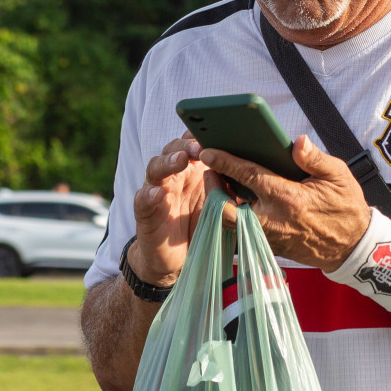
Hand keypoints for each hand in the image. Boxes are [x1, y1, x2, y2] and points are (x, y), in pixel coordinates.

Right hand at [130, 133, 221, 286]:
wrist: (177, 258)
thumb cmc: (200, 225)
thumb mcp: (219, 204)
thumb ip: (227, 187)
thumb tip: (248, 169)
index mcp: (191, 170)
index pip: (193, 145)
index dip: (201, 136)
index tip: (214, 132)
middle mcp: (172, 176)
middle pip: (174, 150)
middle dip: (186, 145)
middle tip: (199, 146)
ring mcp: (157, 191)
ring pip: (156, 168)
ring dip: (168, 162)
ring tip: (181, 160)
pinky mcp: (145, 213)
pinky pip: (142, 200)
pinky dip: (148, 195)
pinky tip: (157, 193)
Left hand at [200, 135, 370, 271]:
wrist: (353, 247)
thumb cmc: (346, 207)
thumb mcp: (338, 176)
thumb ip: (315, 158)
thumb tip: (297, 141)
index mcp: (289, 198)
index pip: (248, 176)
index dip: (225, 162)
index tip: (208, 152)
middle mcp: (274, 220)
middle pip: (227, 209)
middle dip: (213, 189)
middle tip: (209, 172)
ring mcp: (270, 237)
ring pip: (232, 223)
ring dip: (222, 203)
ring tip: (220, 183)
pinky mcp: (271, 246)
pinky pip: (242, 232)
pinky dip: (234, 216)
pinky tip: (236, 200)